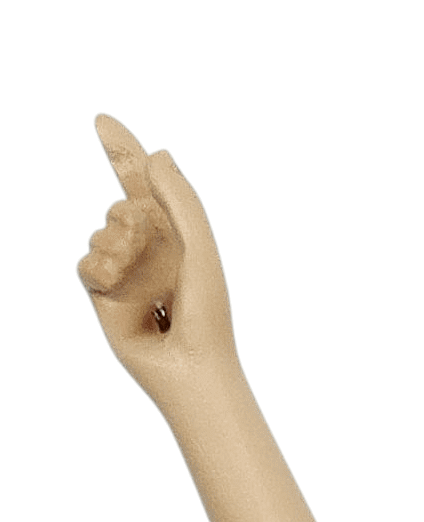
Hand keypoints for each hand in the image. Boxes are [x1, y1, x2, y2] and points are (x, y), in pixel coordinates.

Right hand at [78, 115, 234, 397]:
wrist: (191, 365)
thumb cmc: (206, 312)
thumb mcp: (199, 247)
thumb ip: (181, 199)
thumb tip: (156, 155)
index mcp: (176, 235)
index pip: (145, 185)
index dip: (124, 152)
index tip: (103, 122)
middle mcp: (149, 249)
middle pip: (119, 204)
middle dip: (129, 215)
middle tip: (145, 241)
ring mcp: (126, 270)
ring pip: (100, 230)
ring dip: (119, 247)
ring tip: (145, 281)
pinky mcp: (103, 294)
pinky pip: (86, 262)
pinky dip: (102, 269)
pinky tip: (120, 288)